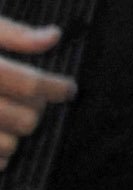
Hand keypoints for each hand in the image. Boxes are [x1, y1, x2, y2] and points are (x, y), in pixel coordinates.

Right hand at [0, 16, 77, 169]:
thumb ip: (13, 33)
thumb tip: (53, 37)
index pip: (30, 84)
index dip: (57, 87)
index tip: (69, 89)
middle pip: (24, 118)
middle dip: (37, 111)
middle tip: (35, 102)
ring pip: (8, 145)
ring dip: (18, 135)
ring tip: (12, 120)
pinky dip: (0, 156)